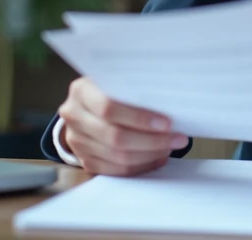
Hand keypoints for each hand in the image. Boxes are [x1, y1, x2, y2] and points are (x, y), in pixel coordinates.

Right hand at [57, 76, 188, 175]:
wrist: (84, 106)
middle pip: (114, 137)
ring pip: (117, 157)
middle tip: (177, 139)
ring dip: (149, 155)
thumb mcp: (116, 81)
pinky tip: (156, 158)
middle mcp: (74, 116)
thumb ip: (134, 90)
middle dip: (152, 141)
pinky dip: (139, 166)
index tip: (167, 123)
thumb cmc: (109, 89)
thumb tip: (170, 104)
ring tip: (169, 148)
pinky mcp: (84, 160)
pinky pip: (114, 170)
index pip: (109, 107)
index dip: (139, 118)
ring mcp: (76, 141)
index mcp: (81, 91)